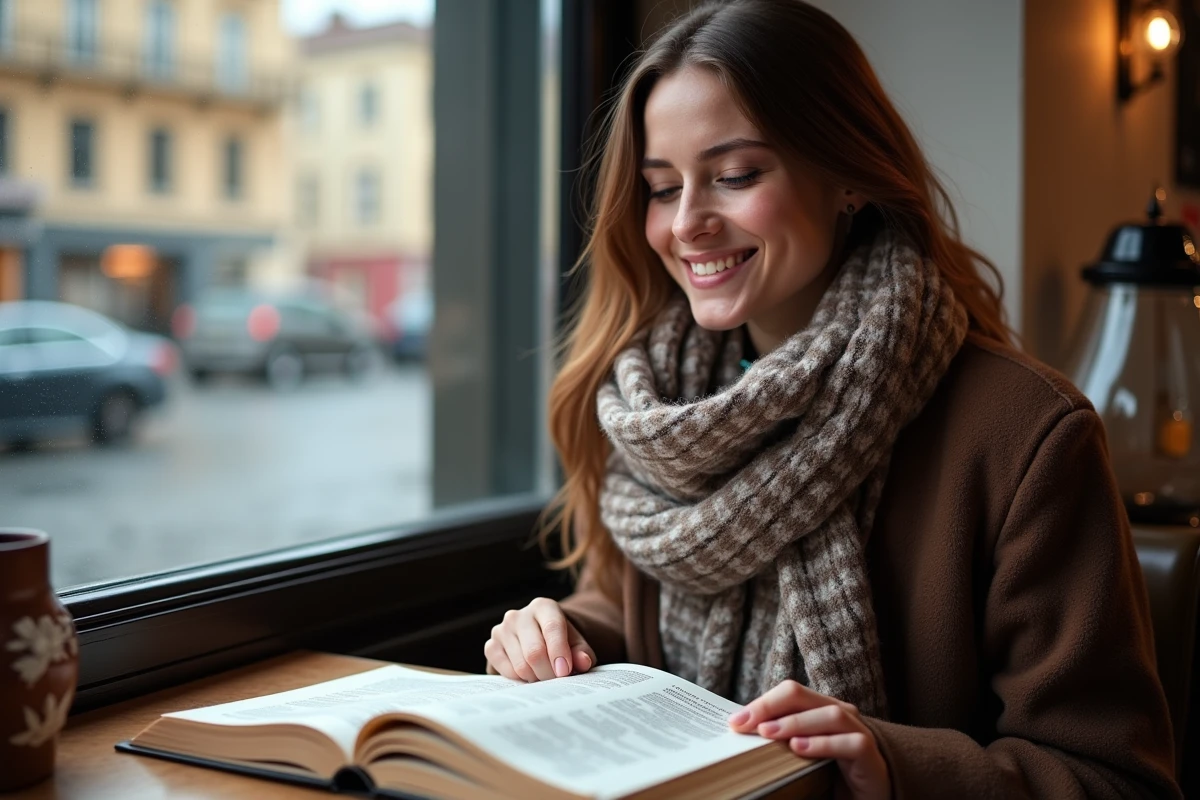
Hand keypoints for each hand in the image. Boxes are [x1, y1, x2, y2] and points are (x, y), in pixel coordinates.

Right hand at [484, 597, 596, 681]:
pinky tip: (529, 674)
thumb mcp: (576, 643)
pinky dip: (520, 679)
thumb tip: (583, 662)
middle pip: (535, 651)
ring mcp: (501, 630)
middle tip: (557, 681)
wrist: (539, 638)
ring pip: (521, 665)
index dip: (559, 652)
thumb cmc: (560, 641)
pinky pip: (506, 671)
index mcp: (543, 607)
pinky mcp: (491, 646)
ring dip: (536, 678)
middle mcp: (519, 615)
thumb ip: (582, 652)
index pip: (552, 628)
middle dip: (549, 673)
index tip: (565, 672)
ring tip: (544, 677)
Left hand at [729, 680, 889, 799]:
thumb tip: (740, 733)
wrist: (869, 796)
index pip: (788, 693)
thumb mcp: (800, 754)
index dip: (761, 703)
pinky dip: (823, 743)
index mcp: (818, 708)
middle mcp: (838, 712)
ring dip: (795, 722)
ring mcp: (857, 730)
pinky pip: (849, 742)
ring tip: (768, 734)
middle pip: (802, 695)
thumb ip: (779, 741)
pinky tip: (800, 749)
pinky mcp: (868, 752)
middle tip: (745, 723)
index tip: (735, 722)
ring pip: (828, 714)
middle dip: (770, 707)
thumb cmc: (830, 773)